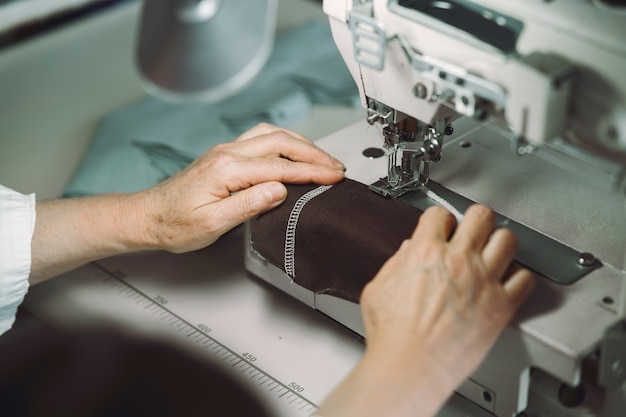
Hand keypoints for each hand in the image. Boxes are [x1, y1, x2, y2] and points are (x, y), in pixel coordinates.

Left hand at [140, 123, 345, 251]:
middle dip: (314, 153)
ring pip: (272, 135)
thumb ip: (248, 204)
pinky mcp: (224, 155)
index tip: (334, 176)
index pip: (280, 167)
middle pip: (281, 142)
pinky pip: (261, 138)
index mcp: (227, 169)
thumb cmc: (175, 224)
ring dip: (301, 143)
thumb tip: (280, 189)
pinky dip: (285, 141)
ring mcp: (225, 151)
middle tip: (337, 166)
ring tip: (322, 157)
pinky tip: (292, 150)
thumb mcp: (212, 223)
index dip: (311, 171)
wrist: (148, 216)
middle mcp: (227, 153)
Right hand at [318, 204, 534, 416]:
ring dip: (500, 242)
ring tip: (494, 250)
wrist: (409, 367)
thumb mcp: (378, 289)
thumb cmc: (392, 335)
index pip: (440, 214)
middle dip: (475, 219)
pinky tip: (509, 281)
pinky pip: (525, 279)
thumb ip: (395, 264)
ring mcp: (483, 281)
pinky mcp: (500, 306)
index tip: (442, 227)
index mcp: (425, 253)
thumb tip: (407, 251)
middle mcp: (458, 261)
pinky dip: (519, 277)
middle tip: (474, 228)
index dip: (440, 219)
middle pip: (481, 216)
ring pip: (508, 240)